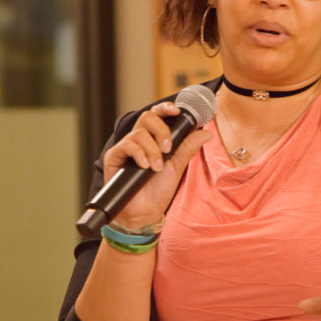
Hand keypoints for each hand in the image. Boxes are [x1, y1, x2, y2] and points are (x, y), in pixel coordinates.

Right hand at [103, 101, 211, 229]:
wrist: (145, 212)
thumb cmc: (159, 190)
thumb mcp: (177, 166)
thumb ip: (188, 147)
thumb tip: (206, 132)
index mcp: (154, 139)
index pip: (158, 115)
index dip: (165, 108)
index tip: (176, 110)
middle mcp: (139, 140)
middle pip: (147, 117)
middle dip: (161, 130)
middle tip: (168, 148)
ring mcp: (126, 147)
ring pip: (139, 133)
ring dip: (152, 150)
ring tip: (156, 167)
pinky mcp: (114, 156)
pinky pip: (126, 145)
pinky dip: (139, 154)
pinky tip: (145, 167)